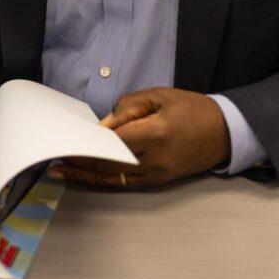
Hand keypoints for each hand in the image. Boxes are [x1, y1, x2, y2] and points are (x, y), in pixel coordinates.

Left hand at [48, 87, 229, 187]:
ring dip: (85, 175)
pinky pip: (126, 182)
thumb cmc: (191, 108)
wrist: (224, 132)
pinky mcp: (159, 182)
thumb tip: (101, 125)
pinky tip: (85, 177)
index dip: (87, 141)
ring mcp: (157, 174)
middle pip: (107, 162)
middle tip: (53, 155)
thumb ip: (127, 109)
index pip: (111, 140)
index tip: (65, 137)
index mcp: (155, 133)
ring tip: (59, 171)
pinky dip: (103, 179)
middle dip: (79, 161)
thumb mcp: (159, 96)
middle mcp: (154, 159)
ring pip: (113, 177)